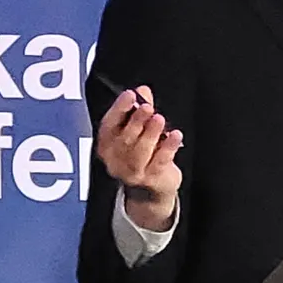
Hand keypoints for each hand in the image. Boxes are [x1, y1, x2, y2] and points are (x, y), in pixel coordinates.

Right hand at [94, 84, 183, 228]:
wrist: (150, 191)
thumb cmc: (142, 155)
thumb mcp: (138, 131)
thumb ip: (140, 109)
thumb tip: (143, 91)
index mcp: (107, 145)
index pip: (109, 124)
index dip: (119, 109)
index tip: (131, 95)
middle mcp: (115, 160)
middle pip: (125, 139)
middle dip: (137, 121)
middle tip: (148, 107)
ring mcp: (132, 173)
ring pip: (140, 152)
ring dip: (150, 134)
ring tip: (159, 119)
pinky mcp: (151, 180)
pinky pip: (160, 162)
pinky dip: (168, 147)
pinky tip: (176, 135)